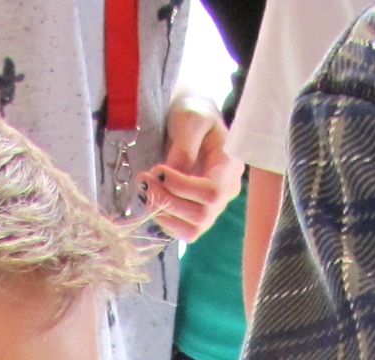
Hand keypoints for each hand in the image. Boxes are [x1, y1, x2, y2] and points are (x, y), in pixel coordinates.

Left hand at [142, 99, 238, 243]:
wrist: (192, 120)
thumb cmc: (194, 113)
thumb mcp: (190, 119)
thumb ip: (184, 147)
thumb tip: (174, 175)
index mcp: (230, 166)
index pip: (211, 192)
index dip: (181, 187)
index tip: (158, 169)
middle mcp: (227, 190)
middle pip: (202, 215)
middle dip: (167, 202)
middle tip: (144, 181)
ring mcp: (214, 205)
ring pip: (192, 230)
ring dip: (162, 214)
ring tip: (145, 191)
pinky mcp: (198, 212)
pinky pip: (182, 231)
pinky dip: (162, 220)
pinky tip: (151, 199)